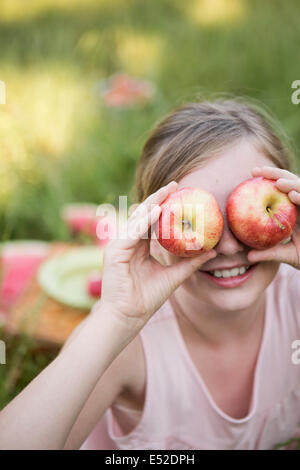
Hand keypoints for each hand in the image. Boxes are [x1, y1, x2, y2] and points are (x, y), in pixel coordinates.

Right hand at [98, 181, 215, 331]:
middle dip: (158, 198)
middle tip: (175, 185)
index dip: (164, 206)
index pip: (151, 221)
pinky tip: (158, 210)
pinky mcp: (115, 251)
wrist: (129, 316)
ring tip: (168, 191)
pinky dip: (145, 220)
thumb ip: (190, 263)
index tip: (180, 194)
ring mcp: (120, 245)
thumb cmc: (147, 298)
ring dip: (152, 203)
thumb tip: (212, 251)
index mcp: (138, 247)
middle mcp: (128, 242)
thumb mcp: (173, 276)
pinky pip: (133, 231)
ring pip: (137, 218)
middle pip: (144, 214)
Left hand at [248, 166, 299, 268]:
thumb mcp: (287, 255)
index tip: (251, 174)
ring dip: (291, 184)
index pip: (280, 189)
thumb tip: (247, 257)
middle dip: (274, 174)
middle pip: (290, 183)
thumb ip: (269, 254)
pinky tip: (293, 196)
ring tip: (278, 184)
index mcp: (293, 210)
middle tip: (257, 170)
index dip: (267, 179)